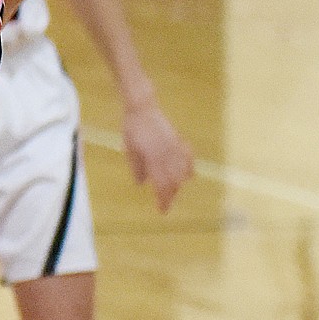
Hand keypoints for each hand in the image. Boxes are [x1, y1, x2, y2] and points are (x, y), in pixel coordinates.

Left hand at [122, 97, 193, 211]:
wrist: (142, 109)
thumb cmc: (132, 129)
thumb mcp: (130, 150)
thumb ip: (136, 167)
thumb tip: (140, 183)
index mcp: (153, 158)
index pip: (161, 184)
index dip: (163, 199)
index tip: (162, 211)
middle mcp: (167, 155)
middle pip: (174, 181)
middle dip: (171, 195)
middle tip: (166, 204)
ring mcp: (175, 147)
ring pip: (183, 171)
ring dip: (180, 184)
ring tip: (175, 192)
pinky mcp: (179, 140)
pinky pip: (188, 157)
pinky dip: (189, 168)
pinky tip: (188, 175)